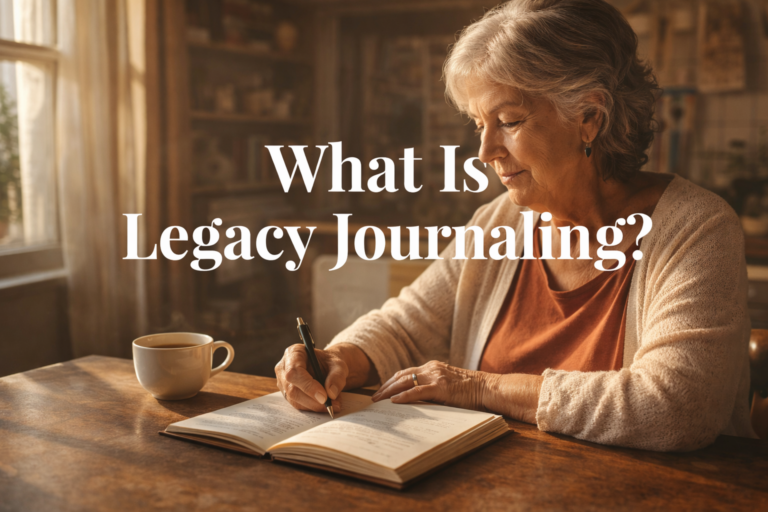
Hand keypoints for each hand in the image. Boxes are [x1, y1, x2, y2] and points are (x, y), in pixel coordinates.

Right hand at [274, 344, 347, 413]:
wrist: (328, 368)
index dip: (308, 385)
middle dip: (313, 400)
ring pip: (295, 399)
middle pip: (292, 388)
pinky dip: (313, 407)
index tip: (324, 397)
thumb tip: (331, 393)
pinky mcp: (288, 394)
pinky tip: (326, 405)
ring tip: (334, 404)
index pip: (294, 371)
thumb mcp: (339, 364)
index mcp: (294, 353)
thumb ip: (337, 376)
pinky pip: (298, 405)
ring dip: (315, 405)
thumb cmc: (330, 362)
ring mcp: (283, 382)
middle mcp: (284, 368)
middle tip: (331, 405)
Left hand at [371, 361, 488, 410]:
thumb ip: (433, 387)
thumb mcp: (448, 384)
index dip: (392, 381)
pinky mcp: (440, 387)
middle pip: (401, 376)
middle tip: (374, 397)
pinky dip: (403, 396)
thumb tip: (417, 399)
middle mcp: (431, 368)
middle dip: (386, 386)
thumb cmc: (470, 390)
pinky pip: (417, 391)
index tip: (381, 390)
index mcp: (433, 367)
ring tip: (378, 400)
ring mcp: (435, 377)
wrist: (487, 388)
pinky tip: (394, 401)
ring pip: (405, 381)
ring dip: (389, 391)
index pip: (406, 373)